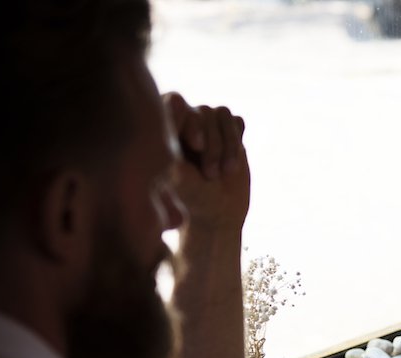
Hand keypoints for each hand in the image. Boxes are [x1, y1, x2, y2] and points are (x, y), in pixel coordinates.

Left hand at [163, 92, 250, 234]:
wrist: (217, 213)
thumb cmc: (190, 196)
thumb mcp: (176, 171)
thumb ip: (172, 136)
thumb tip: (176, 101)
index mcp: (163, 126)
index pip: (174, 102)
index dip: (188, 120)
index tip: (196, 147)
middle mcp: (183, 119)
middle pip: (202, 111)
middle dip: (212, 144)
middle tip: (210, 174)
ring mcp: (207, 124)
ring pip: (222, 114)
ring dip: (226, 147)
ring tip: (221, 174)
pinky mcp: (229, 131)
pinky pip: (237, 121)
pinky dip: (236, 143)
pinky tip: (230, 166)